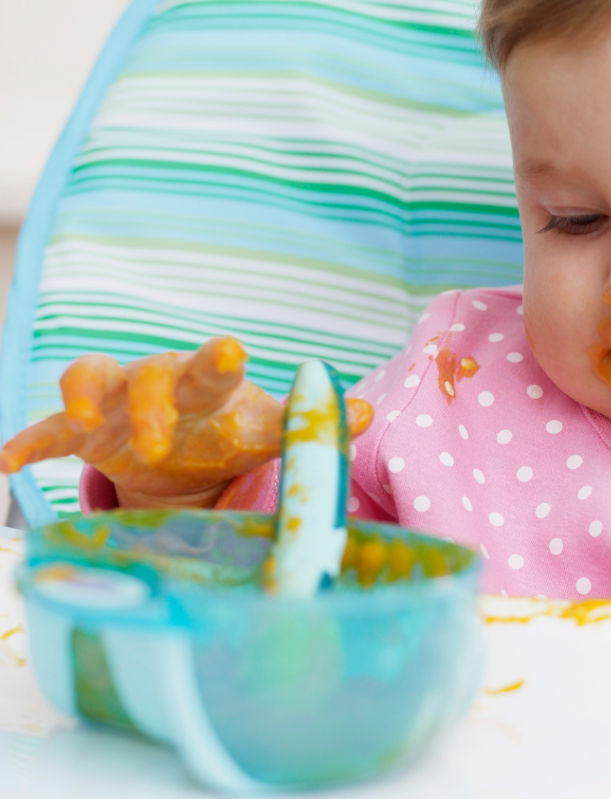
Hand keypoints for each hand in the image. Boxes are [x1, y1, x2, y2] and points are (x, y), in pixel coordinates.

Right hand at [0, 339, 372, 509]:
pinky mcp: (81, 432)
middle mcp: (162, 384)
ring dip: (80, 398)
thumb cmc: (227, 431)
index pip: (218, 366)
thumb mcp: (264, 431)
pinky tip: (7, 465)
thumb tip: (368, 412)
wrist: (179, 445)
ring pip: (90, 379)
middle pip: (153, 374)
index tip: (233, 350)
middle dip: (152, 401)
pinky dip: (29, 442)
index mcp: (212, 388)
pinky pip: (46, 430)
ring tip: (77, 425)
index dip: (221, 358)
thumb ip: (304, 423)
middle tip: (155, 443)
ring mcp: (116, 404)